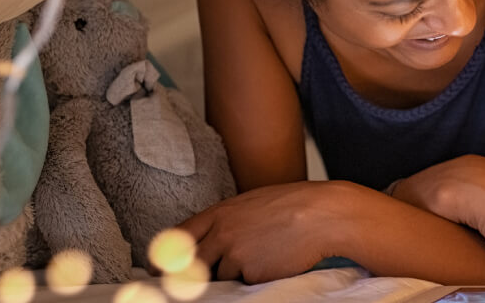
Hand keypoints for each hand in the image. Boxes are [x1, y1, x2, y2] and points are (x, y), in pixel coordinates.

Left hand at [179, 181, 351, 282]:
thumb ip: (228, 219)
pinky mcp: (252, 274)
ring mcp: (235, 255)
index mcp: (221, 212)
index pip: (180, 236)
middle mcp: (222, 234)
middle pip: (192, 263)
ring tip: (262, 253)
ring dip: (235, 271)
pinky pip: (246, 282)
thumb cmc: (294, 204)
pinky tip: (274, 261)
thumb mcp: (253, 202)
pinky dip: (256, 277)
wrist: (325, 214)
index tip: (159, 268)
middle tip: (194, 279)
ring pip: (222, 275)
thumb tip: (210, 240)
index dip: (168, 255)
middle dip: (193, 273)